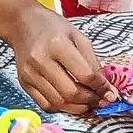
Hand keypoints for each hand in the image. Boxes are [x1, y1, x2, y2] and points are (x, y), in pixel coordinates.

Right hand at [3, 0, 108, 116]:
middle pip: (70, 92)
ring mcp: (30, 74)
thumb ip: (92, 63)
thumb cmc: (53, 28)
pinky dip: (62, 108)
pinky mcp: (24, 83)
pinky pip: (45, 104)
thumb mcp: (78, 37)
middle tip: (101, 100)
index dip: (101, 88)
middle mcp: (41, 60)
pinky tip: (71, 102)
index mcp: (57, 44)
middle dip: (90, 101)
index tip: (111, 93)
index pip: (84, 75)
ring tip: (88, 104)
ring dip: (78, 108)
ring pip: (58, 102)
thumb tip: (106, 88)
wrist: (22, 24)